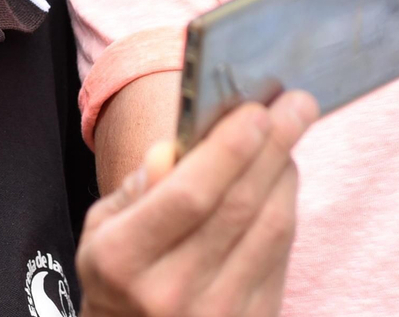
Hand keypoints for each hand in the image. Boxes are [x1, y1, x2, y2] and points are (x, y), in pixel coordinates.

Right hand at [77, 91, 318, 316]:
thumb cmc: (117, 272)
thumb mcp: (101, 227)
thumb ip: (139, 187)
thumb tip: (174, 148)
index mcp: (123, 261)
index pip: (188, 196)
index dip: (228, 150)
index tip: (255, 109)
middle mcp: (171, 293)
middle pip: (239, 207)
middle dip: (273, 146)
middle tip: (296, 103)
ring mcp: (217, 315)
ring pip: (270, 229)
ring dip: (285, 173)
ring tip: (288, 134)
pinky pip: (281, 256)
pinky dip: (286, 207)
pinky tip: (281, 179)